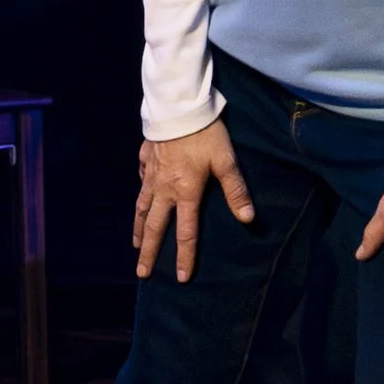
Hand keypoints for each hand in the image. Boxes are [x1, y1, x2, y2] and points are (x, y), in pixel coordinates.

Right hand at [134, 118, 254, 283]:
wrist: (178, 106)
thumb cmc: (206, 134)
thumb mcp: (226, 161)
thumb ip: (236, 190)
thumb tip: (248, 219)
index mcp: (185, 192)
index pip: (185, 232)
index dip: (184, 256)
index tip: (180, 277)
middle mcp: (164, 188)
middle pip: (153, 226)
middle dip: (148, 252)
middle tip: (142, 272)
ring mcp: (151, 174)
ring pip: (141, 207)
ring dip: (138, 228)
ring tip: (135, 244)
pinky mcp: (145, 158)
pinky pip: (141, 181)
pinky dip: (139, 194)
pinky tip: (139, 198)